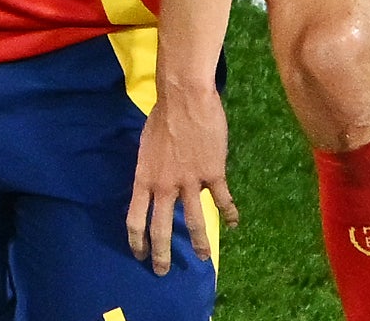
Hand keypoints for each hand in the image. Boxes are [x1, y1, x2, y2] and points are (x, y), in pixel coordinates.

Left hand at [126, 82, 238, 274]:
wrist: (184, 98)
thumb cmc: (163, 117)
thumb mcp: (147, 148)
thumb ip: (153, 171)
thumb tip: (160, 186)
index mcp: (144, 178)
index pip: (134, 217)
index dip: (136, 240)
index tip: (139, 254)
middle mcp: (164, 185)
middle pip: (160, 228)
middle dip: (162, 255)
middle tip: (163, 271)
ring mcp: (189, 181)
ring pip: (194, 222)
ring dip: (199, 244)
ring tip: (203, 258)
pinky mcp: (213, 174)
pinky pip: (223, 202)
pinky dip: (230, 215)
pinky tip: (234, 224)